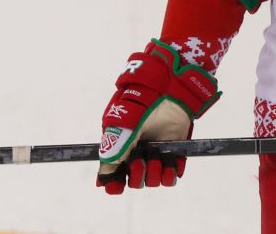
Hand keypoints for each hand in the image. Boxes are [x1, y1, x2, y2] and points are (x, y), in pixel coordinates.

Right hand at [97, 40, 219, 194]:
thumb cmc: (140, 103)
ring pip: (153, 180)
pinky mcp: (173, 152)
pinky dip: (171, 173)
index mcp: (120, 146)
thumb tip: (102, 180)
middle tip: (140, 159)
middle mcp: (137, 153)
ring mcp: (155, 153)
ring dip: (156, 172)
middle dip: (137, 174)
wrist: (168, 89)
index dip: (115, 184)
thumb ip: (113, 151)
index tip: (118, 186)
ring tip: (158, 156)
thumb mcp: (121, 125)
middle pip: (135, 181)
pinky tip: (171, 162)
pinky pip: (172, 175)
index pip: (114, 175)